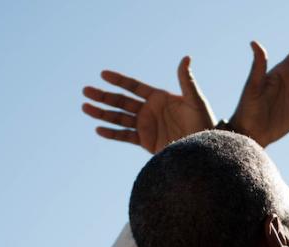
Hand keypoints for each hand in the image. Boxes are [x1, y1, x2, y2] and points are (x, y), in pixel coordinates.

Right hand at [82, 57, 215, 153]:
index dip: (119, 80)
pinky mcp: (145, 141)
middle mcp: (149, 110)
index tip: (103, 74)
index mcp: (158, 97)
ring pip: (119, 118)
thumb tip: (186, 57)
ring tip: (85, 107)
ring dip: (102, 113)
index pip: (134, 86)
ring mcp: (146, 125)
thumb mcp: (195, 100)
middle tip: (85, 90)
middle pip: (121, 101)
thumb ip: (186, 81)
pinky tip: (98, 129)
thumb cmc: (203, 122)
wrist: (202, 147)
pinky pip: (125, 136)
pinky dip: (112, 133)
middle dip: (104, 96)